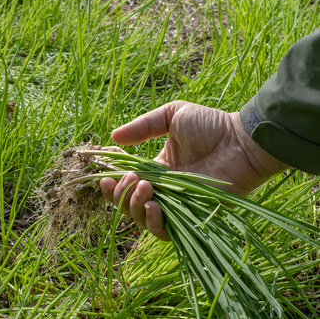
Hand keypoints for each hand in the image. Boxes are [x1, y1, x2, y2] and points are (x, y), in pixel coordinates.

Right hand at [100, 101, 288, 240]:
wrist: (242, 141)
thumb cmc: (211, 126)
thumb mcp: (172, 115)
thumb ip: (143, 126)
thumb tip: (112, 138)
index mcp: (156, 169)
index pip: (125, 182)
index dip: (112, 181)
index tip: (104, 173)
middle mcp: (162, 190)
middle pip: (128, 203)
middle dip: (120, 194)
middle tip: (129, 179)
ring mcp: (175, 206)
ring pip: (141, 218)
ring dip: (134, 205)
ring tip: (143, 186)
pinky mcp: (190, 219)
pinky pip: (163, 231)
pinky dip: (152, 221)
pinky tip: (153, 205)